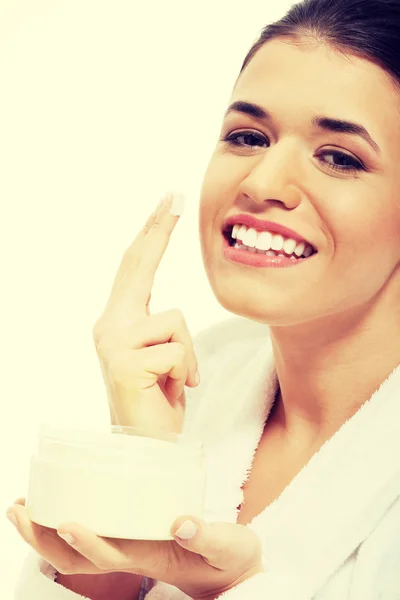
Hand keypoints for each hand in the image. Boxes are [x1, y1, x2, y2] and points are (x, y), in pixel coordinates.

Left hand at [6, 498, 262, 599]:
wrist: (232, 575)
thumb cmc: (230, 560)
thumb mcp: (228, 547)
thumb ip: (207, 535)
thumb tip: (182, 521)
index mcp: (153, 556)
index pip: (110, 555)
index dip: (85, 542)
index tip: (65, 522)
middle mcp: (133, 556)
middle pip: (78, 560)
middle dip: (45, 539)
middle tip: (18, 510)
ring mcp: (130, 550)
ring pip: (77, 553)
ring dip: (46, 533)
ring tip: (24, 507)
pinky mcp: (133, 540)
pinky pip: (92, 536)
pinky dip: (67, 524)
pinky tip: (59, 506)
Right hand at [92, 190, 198, 433]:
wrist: (147, 447)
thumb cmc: (158, 401)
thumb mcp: (163, 355)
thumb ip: (160, 327)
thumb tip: (170, 311)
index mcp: (118, 322)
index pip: (136, 269)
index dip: (151, 234)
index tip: (165, 203)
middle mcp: (108, 325)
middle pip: (138, 266)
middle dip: (159, 228)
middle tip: (174, 194)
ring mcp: (112, 342)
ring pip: (175, 320)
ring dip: (187, 356)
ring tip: (174, 381)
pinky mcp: (123, 362)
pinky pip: (178, 351)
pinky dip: (186, 374)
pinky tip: (169, 391)